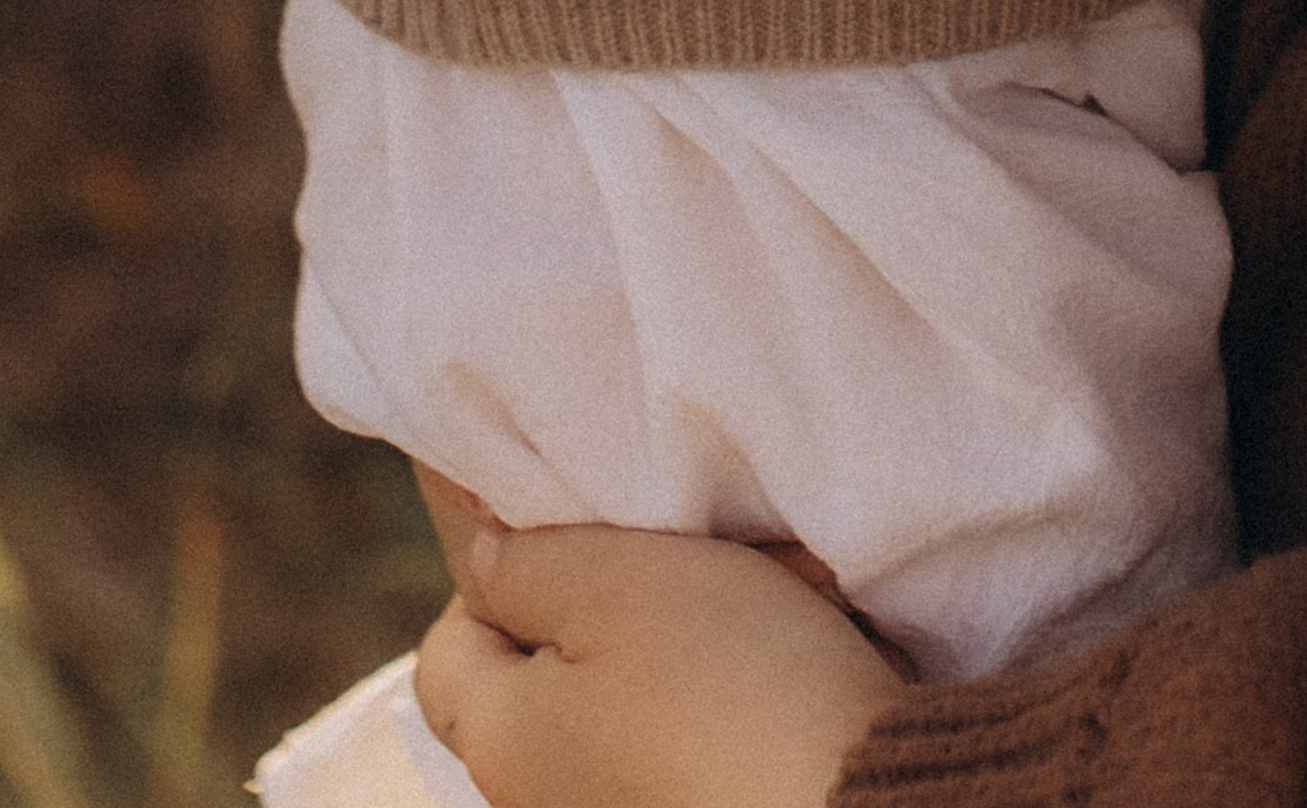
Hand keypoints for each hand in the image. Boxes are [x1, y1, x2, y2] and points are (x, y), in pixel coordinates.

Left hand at [416, 521, 906, 807]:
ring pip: (632, 690)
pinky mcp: (697, 807)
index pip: (449, 647)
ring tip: (771, 586)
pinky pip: (692, 731)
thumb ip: (530, 565)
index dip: (503, 570)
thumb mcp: (617, 586)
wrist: (856, 805)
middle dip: (617, 590)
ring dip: (689, 628)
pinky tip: (793, 649)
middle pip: (552, 666)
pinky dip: (732, 682)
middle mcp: (545, 800)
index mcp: (504, 745)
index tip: (580, 526)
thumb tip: (485, 560)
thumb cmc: (729, 692)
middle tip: (687, 548)